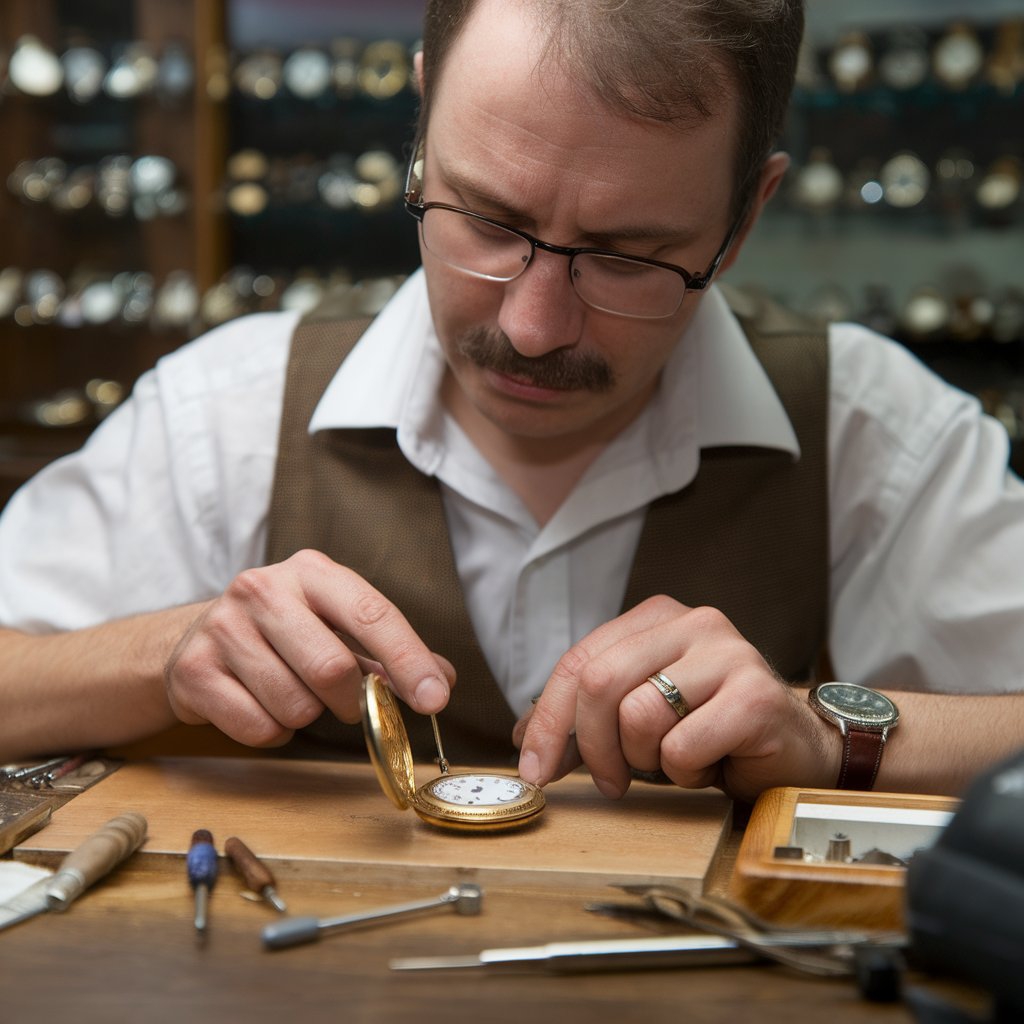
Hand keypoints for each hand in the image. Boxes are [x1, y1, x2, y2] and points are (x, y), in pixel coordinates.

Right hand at [164, 549, 454, 746]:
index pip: (372, 614)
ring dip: (306, 716)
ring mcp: (223, 627)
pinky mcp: (193, 670)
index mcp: (312, 572)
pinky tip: (260, 704)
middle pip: (331, 669)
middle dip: (349, 701)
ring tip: (291, 693)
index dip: (408, 660)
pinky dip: (272, 731)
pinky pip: (258, 728)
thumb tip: (442, 679)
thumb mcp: (336, 625)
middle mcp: (264, 588)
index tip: (435, 699)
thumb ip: (388, 652)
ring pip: (294, 705)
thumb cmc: (284, 632)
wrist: (193, 637)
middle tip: (346, 704)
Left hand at [516, 595, 834, 802]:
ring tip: (677, 761)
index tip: (533, 769)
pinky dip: (686, 772)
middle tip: (610, 782)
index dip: (546, 720)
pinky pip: (682, 746)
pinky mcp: (755, 694)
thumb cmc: (710, 732)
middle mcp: (691, 622)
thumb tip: (524, 743)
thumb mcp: (638, 717)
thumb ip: (585, 720)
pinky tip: (711, 764)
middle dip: (591, 748)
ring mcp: (728, 652)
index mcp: (655, 618)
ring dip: (647, 761)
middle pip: (599, 683)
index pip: (577, 661)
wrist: (795, 750)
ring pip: (637, 716)